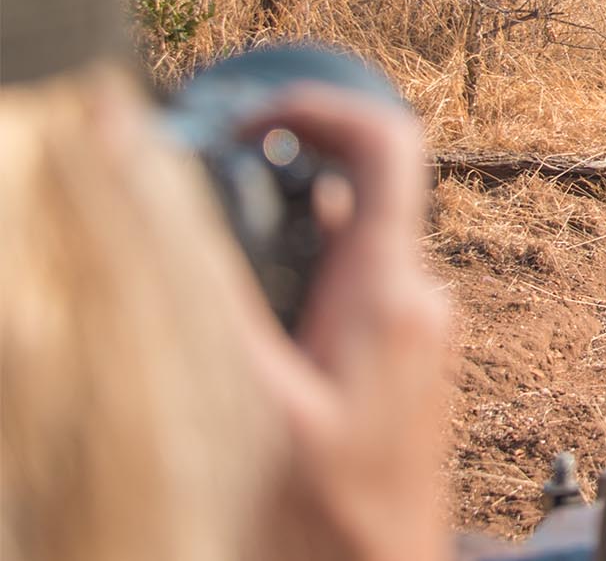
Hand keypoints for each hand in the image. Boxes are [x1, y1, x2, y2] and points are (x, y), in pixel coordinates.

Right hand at [236, 85, 452, 560]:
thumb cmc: (329, 516)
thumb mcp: (255, 402)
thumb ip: (217, 299)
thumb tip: (167, 205)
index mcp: (389, 292)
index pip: (387, 144)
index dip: (318, 109)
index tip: (246, 119)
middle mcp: (418, 298)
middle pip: (358, 188)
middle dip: (278, 170)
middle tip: (201, 179)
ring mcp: (418, 329)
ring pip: (349, 239)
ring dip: (281, 228)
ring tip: (206, 248)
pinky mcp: (405, 360)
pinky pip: (354, 285)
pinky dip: (298, 274)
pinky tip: (244, 315)